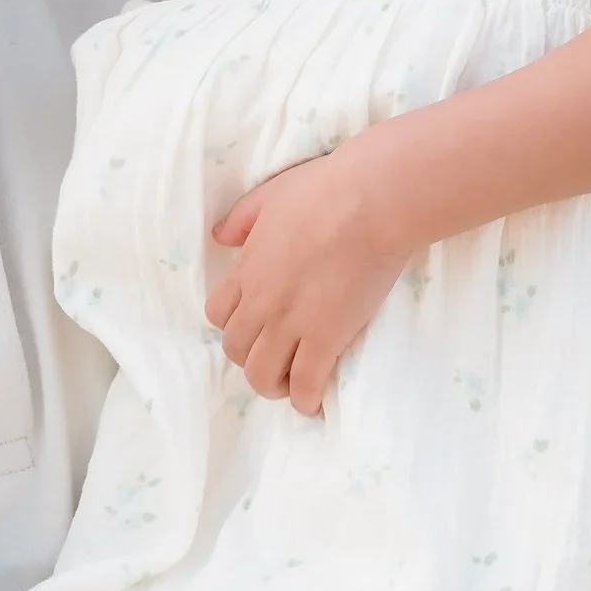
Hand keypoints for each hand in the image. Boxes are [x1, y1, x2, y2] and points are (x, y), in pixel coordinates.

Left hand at [206, 139, 409, 416]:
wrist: (372, 200)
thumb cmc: (326, 189)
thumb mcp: (270, 195)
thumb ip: (242, 219)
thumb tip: (221, 237)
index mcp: (247, 268)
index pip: (218, 314)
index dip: (234, 325)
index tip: (255, 325)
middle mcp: (261, 301)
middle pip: (236, 350)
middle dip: (252, 358)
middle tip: (276, 356)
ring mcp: (291, 322)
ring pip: (261, 375)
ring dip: (273, 385)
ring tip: (291, 384)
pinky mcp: (326, 336)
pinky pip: (304, 383)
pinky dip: (305, 399)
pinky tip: (314, 401)